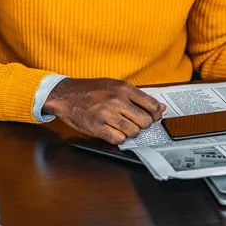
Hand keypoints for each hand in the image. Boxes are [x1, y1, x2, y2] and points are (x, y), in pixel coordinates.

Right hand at [42, 78, 164, 144]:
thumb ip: (137, 97)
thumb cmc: (90, 90)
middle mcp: (117, 101)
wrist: (65, 95)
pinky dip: (118, 138)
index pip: (152, 105)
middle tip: (134, 122)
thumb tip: (160, 108)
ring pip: (134, 132)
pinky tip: (112, 131)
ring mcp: (107, 115)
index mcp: (123, 89)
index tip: (153, 117)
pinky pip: (119, 139)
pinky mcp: (97, 127)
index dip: (156, 115)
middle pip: (145, 121)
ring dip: (130, 132)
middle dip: (142, 125)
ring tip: (121, 126)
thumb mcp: (115, 86)